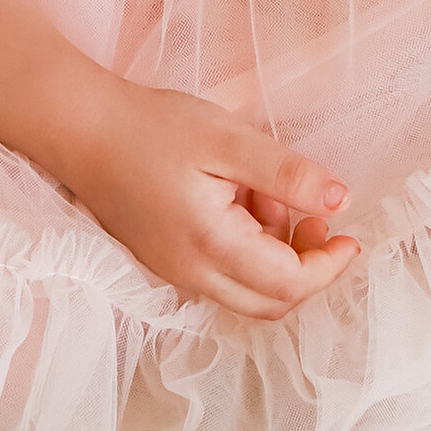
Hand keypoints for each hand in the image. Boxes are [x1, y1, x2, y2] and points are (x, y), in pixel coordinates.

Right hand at [62, 79, 360, 318]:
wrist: (81, 128)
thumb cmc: (153, 128)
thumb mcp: (228, 140)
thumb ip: (287, 175)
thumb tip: (340, 202)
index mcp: (211, 248)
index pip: (288, 284)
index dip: (328, 266)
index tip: (349, 234)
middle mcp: (191, 275)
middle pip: (269, 303)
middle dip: (307, 269)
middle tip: (319, 221)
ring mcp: (173, 272)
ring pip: (245, 293)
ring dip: (277, 261)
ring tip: (275, 199)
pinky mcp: (163, 260)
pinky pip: (220, 276)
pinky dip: (248, 253)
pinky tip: (243, 203)